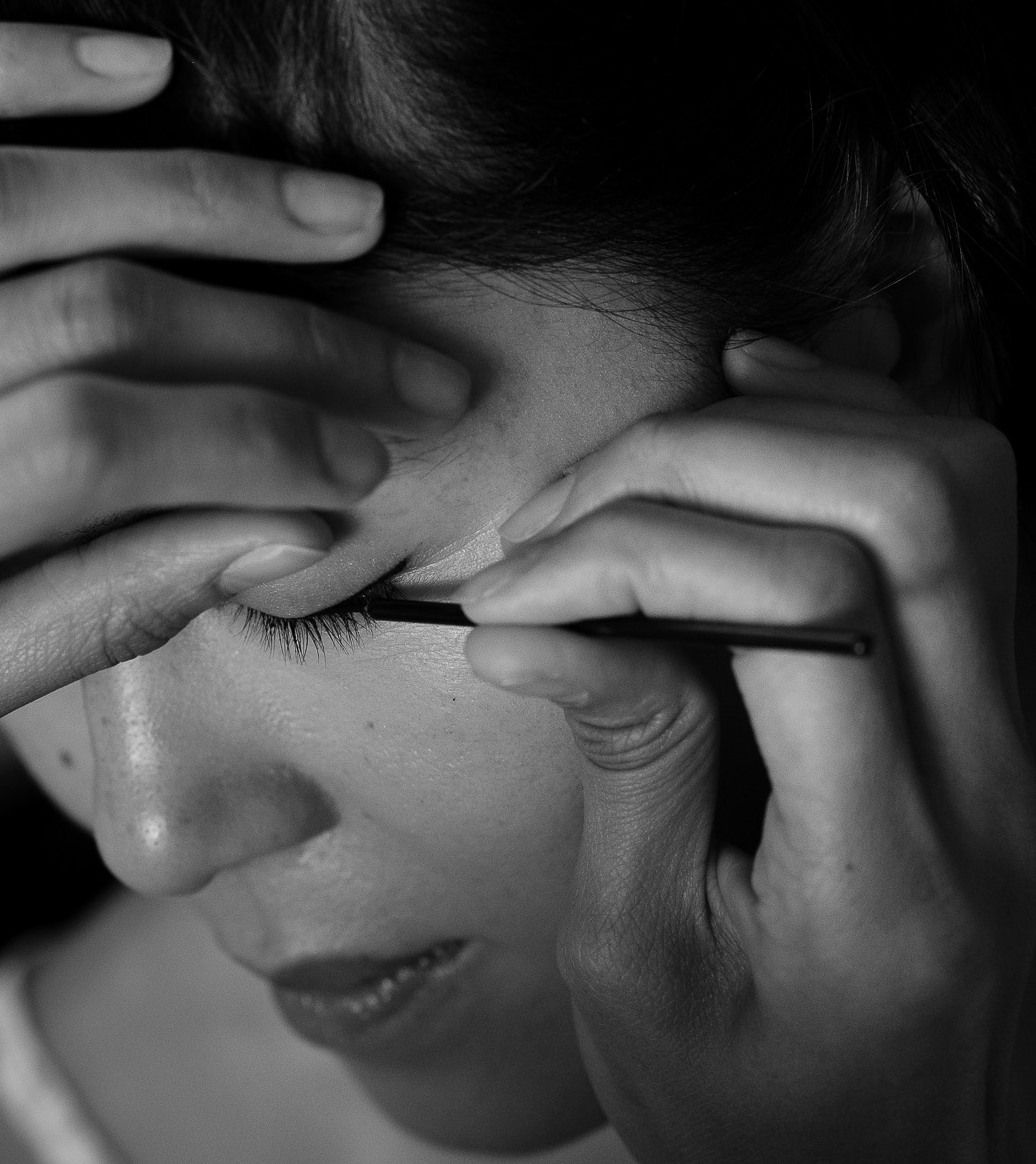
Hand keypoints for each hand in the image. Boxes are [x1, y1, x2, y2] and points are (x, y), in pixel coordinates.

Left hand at [0, 22, 469, 789]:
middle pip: (78, 316)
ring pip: (11, 196)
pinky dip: (13, 61)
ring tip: (345, 219)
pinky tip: (143, 68)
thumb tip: (248, 543)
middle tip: (408, 365)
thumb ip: (53, 633)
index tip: (362, 468)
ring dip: (202, 196)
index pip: (84, 455)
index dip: (253, 446)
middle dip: (278, 338)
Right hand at [457, 335, 1035, 1160]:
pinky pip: (975, 517)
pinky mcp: (1009, 709)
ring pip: (957, 481)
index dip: (630, 553)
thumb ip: (623, 772)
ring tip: (633, 467)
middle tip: (557, 518)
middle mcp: (995, 776)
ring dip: (778, 431)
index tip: (508, 590)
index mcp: (890, 863)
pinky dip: (855, 427)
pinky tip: (751, 401)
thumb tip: (539, 619)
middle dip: (693, 461)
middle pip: (897, 503)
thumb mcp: (640, 968)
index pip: (799, 603)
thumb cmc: (755, 1107)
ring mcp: (1025, 733)